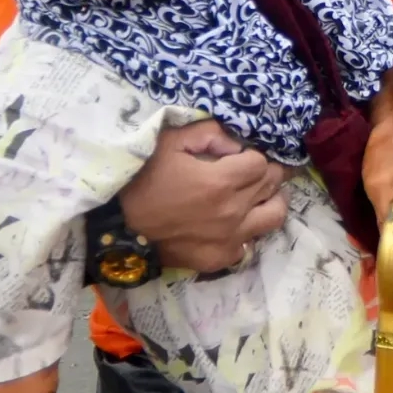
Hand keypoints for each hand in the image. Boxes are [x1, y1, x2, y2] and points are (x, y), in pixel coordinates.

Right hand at [120, 120, 288, 271]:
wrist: (119, 226)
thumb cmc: (142, 179)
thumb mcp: (170, 142)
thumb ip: (210, 134)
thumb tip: (237, 144)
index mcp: (221, 182)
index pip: (261, 163)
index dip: (252, 154)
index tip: (239, 155)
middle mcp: (232, 212)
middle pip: (272, 185)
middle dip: (266, 172)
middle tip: (251, 170)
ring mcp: (229, 239)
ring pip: (274, 216)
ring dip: (270, 200)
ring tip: (256, 194)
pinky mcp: (220, 259)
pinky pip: (250, 242)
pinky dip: (247, 230)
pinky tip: (232, 222)